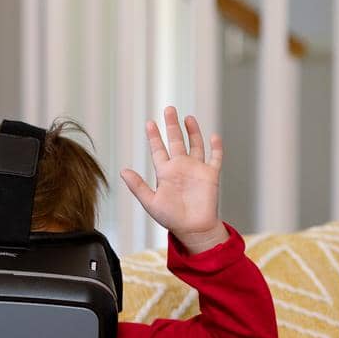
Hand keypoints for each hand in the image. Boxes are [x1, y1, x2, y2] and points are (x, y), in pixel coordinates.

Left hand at [121, 106, 226, 254]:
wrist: (192, 228)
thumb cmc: (171, 218)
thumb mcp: (150, 202)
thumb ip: (137, 186)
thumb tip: (123, 171)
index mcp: (165, 172)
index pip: (158, 150)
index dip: (154, 137)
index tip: (149, 123)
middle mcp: (180, 167)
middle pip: (176, 141)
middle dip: (172, 126)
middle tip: (169, 109)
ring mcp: (196, 169)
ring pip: (195, 145)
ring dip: (192, 131)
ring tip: (187, 117)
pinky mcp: (210, 175)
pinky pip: (215, 158)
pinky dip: (216, 147)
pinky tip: (214, 136)